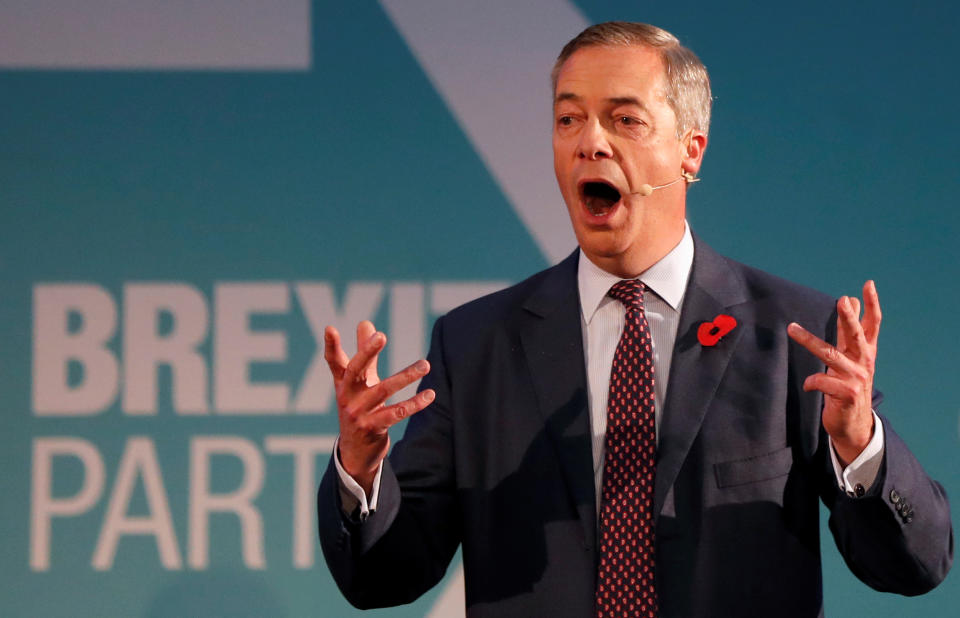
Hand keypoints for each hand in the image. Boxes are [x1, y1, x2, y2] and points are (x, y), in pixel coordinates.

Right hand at [324, 320, 434, 493]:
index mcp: (343, 383)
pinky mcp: (373, 428)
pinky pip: (396, 413)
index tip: (330, 328)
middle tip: (381, 336)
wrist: (355, 451)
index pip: (334, 361)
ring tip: (425, 364)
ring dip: (406, 377)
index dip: (331, 345)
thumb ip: (364, 352)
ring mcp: (359, 413)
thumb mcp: (359, 382)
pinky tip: (430, 394)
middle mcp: (347, 396)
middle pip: (356, 371)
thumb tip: (365, 322)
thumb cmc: (359, 407)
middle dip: (367, 352)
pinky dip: (414, 404)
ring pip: (384, 390)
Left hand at [787, 281, 880, 465]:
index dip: (872, 304)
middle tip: (842, 300)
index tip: (867, 284)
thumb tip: (851, 300)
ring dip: (809, 340)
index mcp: (866, 351)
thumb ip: (848, 331)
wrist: (854, 424)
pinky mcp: (847, 394)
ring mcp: (857, 379)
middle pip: (856, 335)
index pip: (872, 324)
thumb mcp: (850, 357)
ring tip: (791, 328)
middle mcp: (864, 362)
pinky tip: (809, 385)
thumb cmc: (848, 385)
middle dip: (848, 318)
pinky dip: (812, 381)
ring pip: (831, 355)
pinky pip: (822, 381)